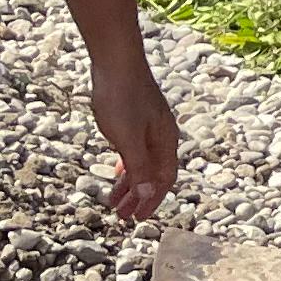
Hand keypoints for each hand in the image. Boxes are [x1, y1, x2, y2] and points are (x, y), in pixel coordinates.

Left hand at [87, 54, 179, 221]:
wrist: (116, 61)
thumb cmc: (121, 97)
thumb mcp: (126, 138)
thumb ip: (138, 167)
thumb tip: (149, 196)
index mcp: (165, 141)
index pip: (164, 180)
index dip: (152, 201)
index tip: (137, 219)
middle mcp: (162, 136)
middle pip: (155, 174)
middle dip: (140, 197)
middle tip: (122, 216)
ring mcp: (150, 127)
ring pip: (144, 163)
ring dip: (131, 183)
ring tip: (115, 199)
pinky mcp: (137, 118)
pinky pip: (136, 151)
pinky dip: (128, 165)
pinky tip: (117, 169)